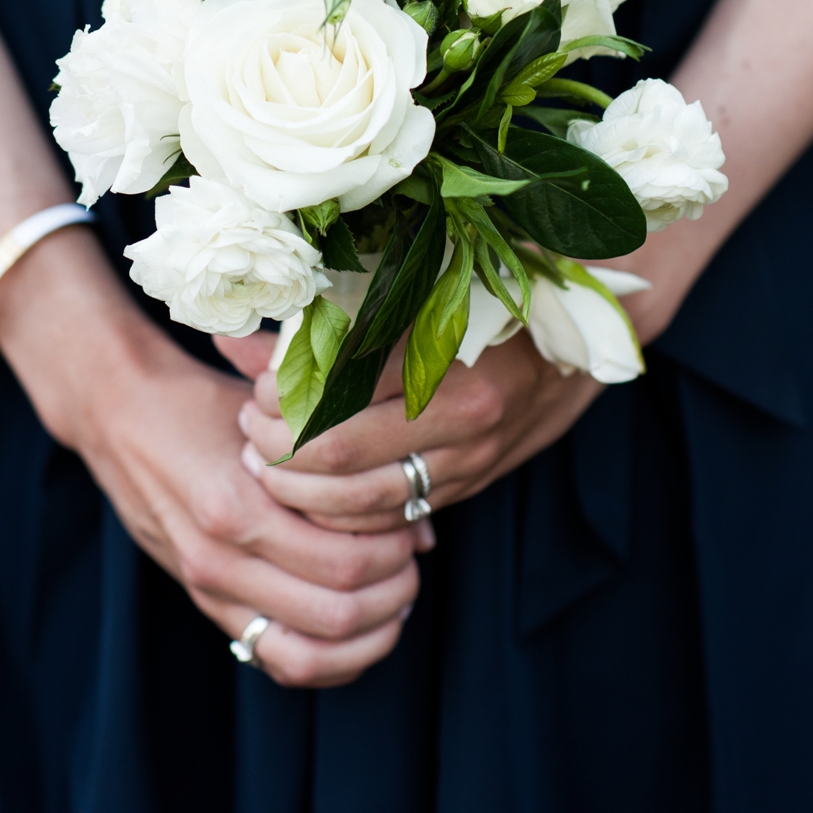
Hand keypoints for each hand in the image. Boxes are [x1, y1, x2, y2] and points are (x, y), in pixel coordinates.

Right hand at [0, 231, 429, 686]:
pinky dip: (328, 659)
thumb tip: (419, 517)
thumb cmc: (201, 399)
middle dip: (392, 591)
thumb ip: (337, 457)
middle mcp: (219, 558)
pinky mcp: (205, 602)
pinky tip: (359, 629)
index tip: (413, 523)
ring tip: (394, 597)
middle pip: (334, 611)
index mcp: (236, 504)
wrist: (117, 414)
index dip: (395, 549)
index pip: (342, 559)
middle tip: (413, 559)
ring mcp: (208, 588)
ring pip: (308, 653)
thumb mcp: (269, 410)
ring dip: (367, 635)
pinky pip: (275, 660)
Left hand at [237, 328, 602, 533]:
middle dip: (279, 450)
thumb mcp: (414, 296)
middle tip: (250, 430)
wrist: (578, 342)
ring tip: (267, 464)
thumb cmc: (489, 303)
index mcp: (443, 354)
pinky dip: (342, 514)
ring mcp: (466, 460)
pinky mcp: (466, 488)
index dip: (283, 397)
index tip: (258, 390)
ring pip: (361, 500)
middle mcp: (460, 416)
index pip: (338, 390)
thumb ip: (323, 322)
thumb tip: (234, 337)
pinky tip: (312, 494)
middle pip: (339, 454)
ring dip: (301, 491)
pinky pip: (391, 517)